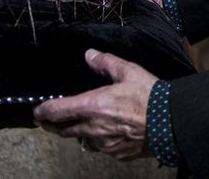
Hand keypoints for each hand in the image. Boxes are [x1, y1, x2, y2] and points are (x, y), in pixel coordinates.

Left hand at [34, 49, 157, 160]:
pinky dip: (99, 141)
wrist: (171, 123)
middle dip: (53, 125)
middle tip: (48, 121)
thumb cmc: (150, 97)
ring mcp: (104, 144)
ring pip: (82, 141)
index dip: (42, 112)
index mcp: (92, 106)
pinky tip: (107, 133)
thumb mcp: (128, 72)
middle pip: (63, 131)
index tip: (37, 111)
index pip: (56, 112)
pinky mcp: (116, 154)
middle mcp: (93, 128)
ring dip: (78, 133)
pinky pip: (101, 148)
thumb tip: (90, 55)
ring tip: (79, 125)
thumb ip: (106, 63)